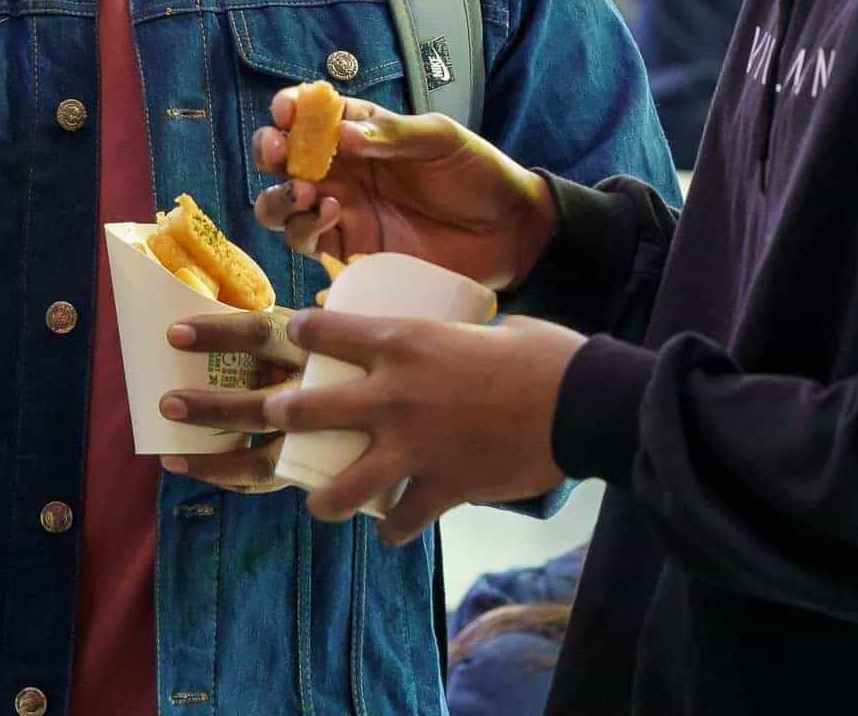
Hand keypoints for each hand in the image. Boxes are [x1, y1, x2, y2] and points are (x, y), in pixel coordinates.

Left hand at [155, 306, 304, 492]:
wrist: (377, 394)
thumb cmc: (312, 351)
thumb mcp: (298, 331)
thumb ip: (257, 330)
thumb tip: (180, 310)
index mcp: (310, 345)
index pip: (261, 333)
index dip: (217, 333)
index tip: (173, 333)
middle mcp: (319, 392)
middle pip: (264, 405)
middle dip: (213, 408)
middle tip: (166, 404)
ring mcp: (320, 437)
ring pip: (266, 458)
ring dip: (214, 460)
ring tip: (169, 457)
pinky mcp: (313, 466)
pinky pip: (267, 480)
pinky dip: (227, 478)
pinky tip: (190, 468)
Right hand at [250, 94, 556, 291]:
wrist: (510, 233)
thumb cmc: (476, 173)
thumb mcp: (439, 139)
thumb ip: (391, 134)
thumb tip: (339, 132)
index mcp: (360, 131)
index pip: (311, 115)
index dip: (290, 109)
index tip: (285, 110)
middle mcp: (342, 169)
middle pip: (283, 160)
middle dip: (270, 152)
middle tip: (278, 152)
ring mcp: (343, 210)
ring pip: (283, 204)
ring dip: (280, 196)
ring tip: (304, 191)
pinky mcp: (350, 250)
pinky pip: (309, 240)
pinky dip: (307, 228)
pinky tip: (334, 214)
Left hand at [260, 311, 581, 542]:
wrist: (580, 403)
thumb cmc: (540, 355)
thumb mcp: (480, 326)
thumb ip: (452, 334)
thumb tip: (449, 337)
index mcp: (401, 341)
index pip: (323, 331)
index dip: (300, 332)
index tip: (294, 335)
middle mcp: (393, 394)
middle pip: (307, 410)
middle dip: (280, 415)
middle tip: (276, 416)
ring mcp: (414, 447)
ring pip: (342, 486)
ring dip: (324, 500)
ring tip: (317, 503)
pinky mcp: (444, 487)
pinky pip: (403, 520)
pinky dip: (393, 529)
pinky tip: (389, 530)